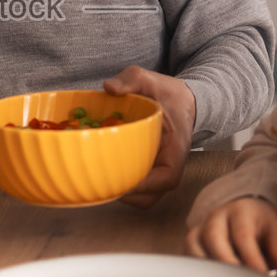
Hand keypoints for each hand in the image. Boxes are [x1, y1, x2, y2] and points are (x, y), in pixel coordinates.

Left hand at [104, 66, 195, 208]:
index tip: (123, 180)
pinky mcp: (146, 170)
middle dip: (126, 193)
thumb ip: (131, 79)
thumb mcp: (150, 79)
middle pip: (150, 196)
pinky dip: (118, 183)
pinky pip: (134, 186)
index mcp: (176, 149)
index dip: (146, 185)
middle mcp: (168, 166)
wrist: (180, 101)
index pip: (167, 178)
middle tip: (98, 181)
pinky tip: (99, 169)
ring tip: (95, 179)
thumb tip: (109, 87)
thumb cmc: (167, 93)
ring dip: (120, 193)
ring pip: (141, 197)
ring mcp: (157, 171)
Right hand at [187, 197, 276, 272]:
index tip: (262, 275)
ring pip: (194, 245)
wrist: (241, 211)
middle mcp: (216, 217)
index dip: (251, 256)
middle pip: (213, 236)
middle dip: (225, 261)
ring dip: (207, 267)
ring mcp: (201, 228)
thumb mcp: (275, 229)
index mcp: (240, 211)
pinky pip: (187, 255)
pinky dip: (195, 271)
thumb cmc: (259, 224)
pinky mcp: (192, 242)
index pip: (242, 234)